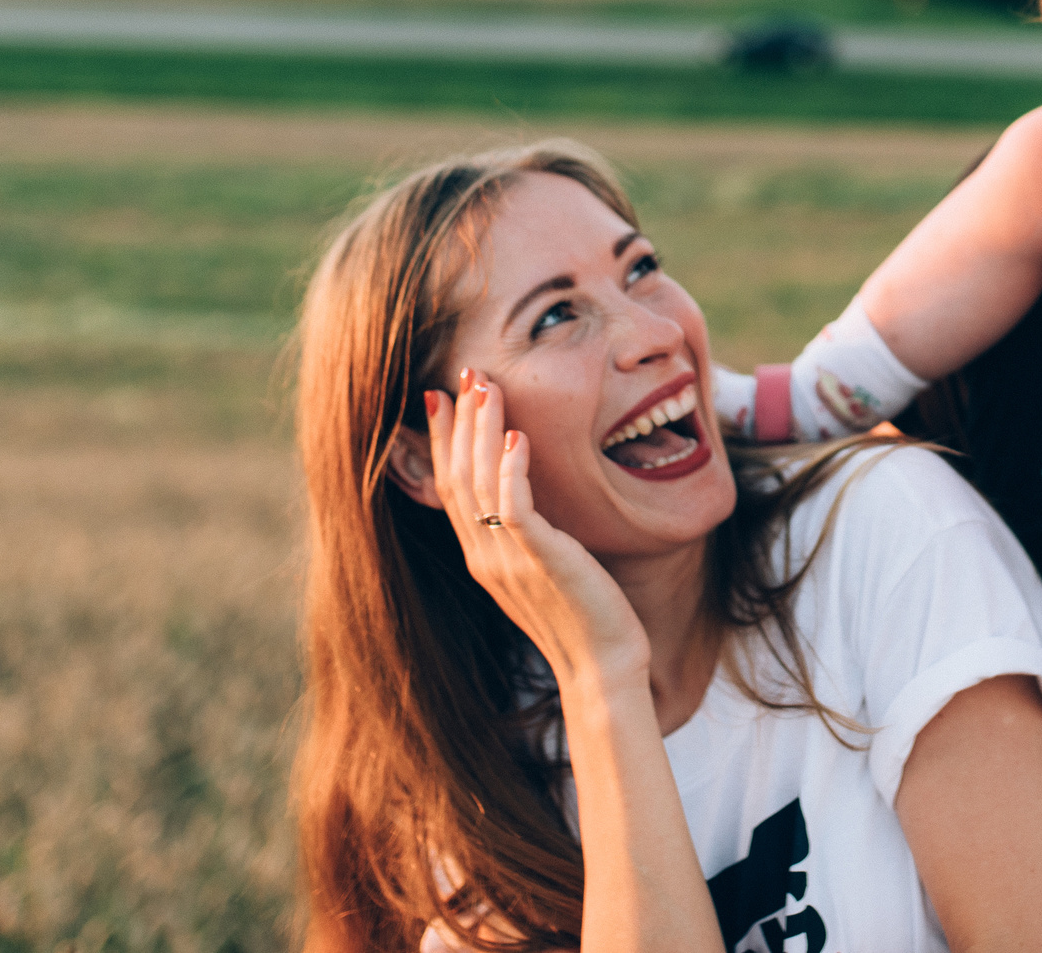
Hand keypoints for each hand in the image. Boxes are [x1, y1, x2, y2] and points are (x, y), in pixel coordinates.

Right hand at [426, 371, 651, 699]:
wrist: (601, 666)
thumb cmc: (583, 616)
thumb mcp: (545, 567)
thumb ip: (527, 533)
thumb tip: (527, 497)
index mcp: (482, 556)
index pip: (451, 488)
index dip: (443, 441)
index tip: (440, 398)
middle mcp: (485, 555)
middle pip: (457, 477)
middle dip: (458, 422)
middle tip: (462, 375)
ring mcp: (507, 559)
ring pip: (480, 483)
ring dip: (482, 430)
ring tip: (487, 386)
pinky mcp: (540, 560)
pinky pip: (516, 508)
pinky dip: (512, 469)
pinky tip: (516, 436)